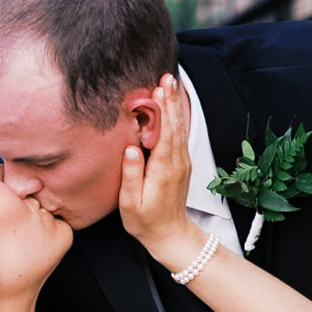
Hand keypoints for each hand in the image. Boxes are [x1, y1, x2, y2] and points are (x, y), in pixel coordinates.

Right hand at [118, 76, 201, 271]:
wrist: (170, 235)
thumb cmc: (146, 221)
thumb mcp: (131, 203)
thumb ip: (131, 176)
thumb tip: (130, 149)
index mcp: (164, 168)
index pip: (165, 132)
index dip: (163, 108)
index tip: (160, 88)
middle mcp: (177, 161)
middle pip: (175, 124)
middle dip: (171, 99)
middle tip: (167, 76)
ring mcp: (181, 161)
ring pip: (180, 127)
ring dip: (175, 104)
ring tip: (170, 83)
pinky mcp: (180, 163)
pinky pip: (179, 135)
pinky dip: (176, 117)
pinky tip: (173, 105)